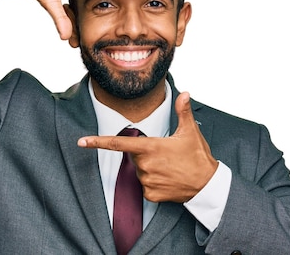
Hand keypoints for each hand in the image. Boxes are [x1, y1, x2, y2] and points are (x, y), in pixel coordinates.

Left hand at [78, 92, 218, 202]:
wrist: (207, 186)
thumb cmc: (198, 157)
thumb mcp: (190, 132)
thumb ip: (183, 111)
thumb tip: (184, 93)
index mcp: (150, 147)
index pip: (119, 143)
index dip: (98, 142)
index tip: (82, 141)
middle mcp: (145, 165)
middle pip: (135, 156)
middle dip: (146, 153)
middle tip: (167, 155)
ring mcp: (147, 181)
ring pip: (140, 171)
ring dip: (150, 168)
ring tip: (170, 168)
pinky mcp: (150, 195)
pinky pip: (145, 187)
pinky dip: (154, 183)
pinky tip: (168, 180)